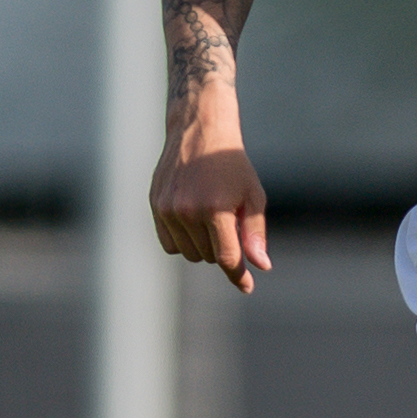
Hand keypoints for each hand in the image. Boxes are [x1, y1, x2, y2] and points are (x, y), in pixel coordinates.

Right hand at [150, 121, 270, 293]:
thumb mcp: (253, 196)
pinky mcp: (155, 206)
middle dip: (223, 248)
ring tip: (212, 217)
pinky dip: (183, 241)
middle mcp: (188, 211)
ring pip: (188, 253)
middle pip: (208, 257)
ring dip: (203, 246)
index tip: (247, 286)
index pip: (227, 258)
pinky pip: (169, 244)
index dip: (238, 276)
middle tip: (230, 222)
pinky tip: (193, 220)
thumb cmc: (233, 165)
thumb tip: (261, 266)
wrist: (200, 131)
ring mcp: (168, 210)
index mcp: (215, 209)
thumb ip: (255, 233)